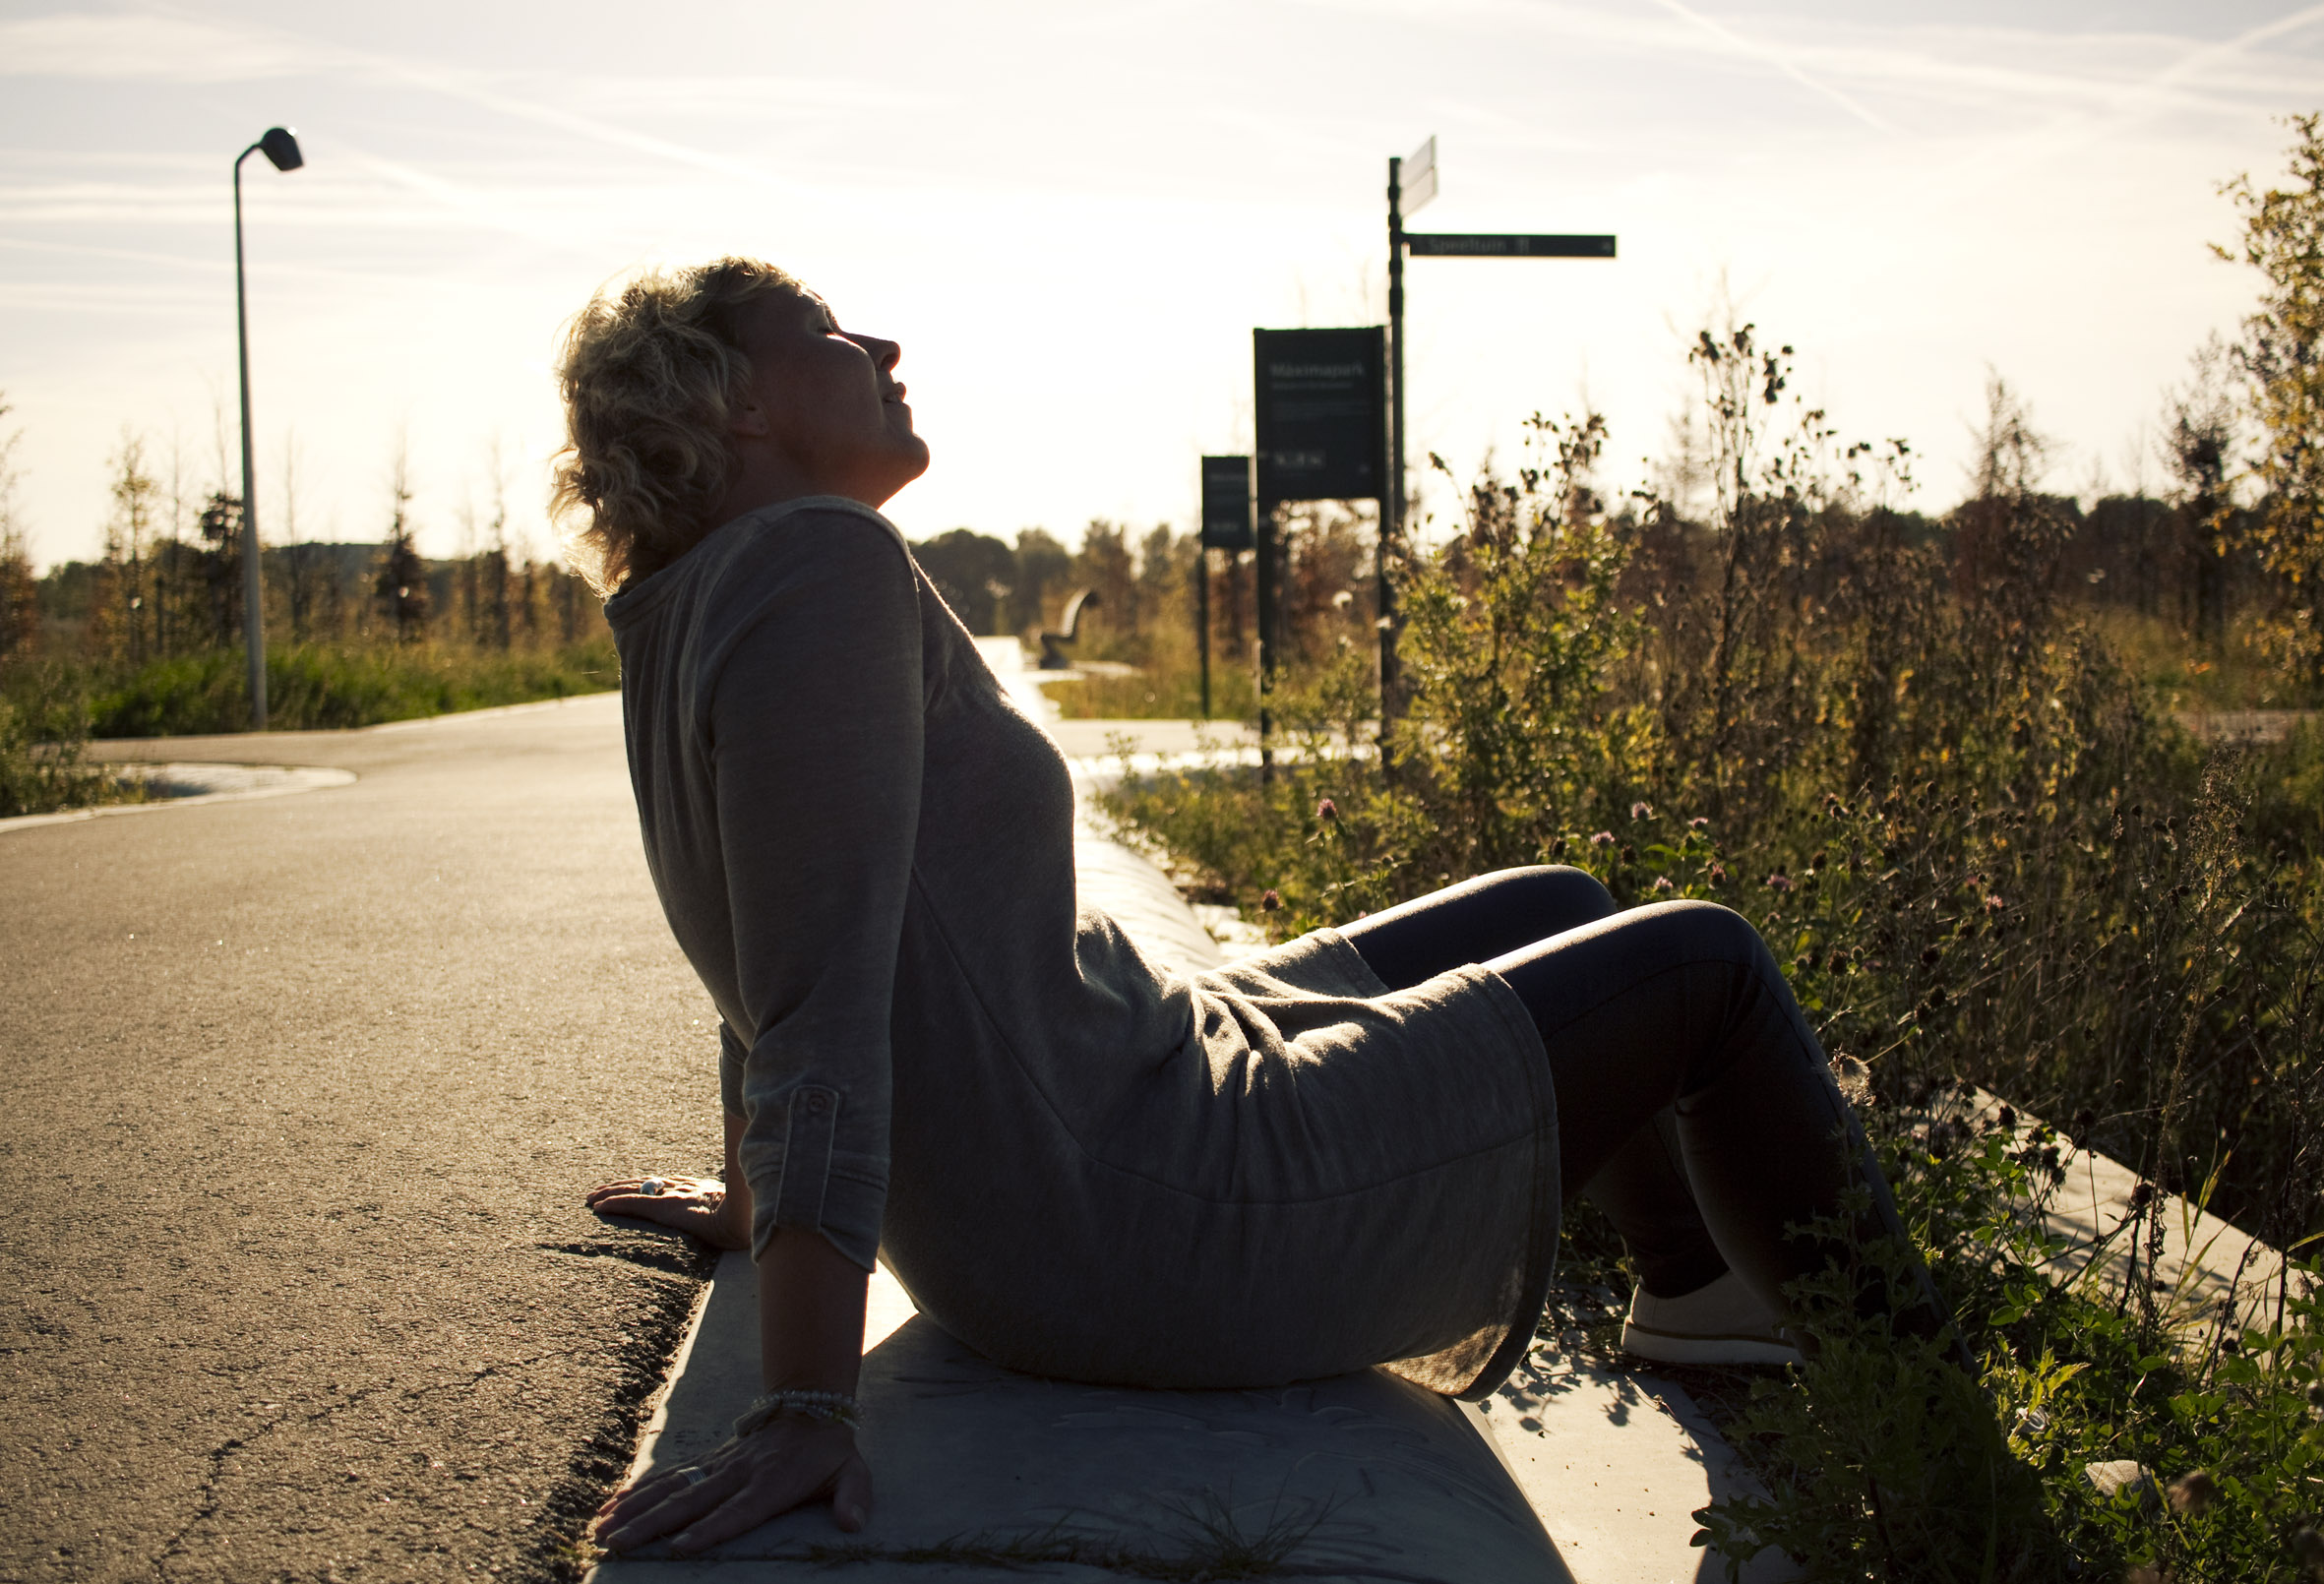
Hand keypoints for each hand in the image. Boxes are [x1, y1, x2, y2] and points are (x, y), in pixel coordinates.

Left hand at [585, 1174, 747, 1250]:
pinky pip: (634, 1203)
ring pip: (633, 1190)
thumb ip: (725, 1211)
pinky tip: (598, 1207)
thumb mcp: (735, 1212)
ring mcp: (673, 1194)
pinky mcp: (665, 1206)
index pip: (663, 1182)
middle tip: (599, 1191)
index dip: (643, 1184)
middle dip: (620, 1185)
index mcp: (699, 1187)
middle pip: (644, 1182)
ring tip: (591, 1198)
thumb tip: (729, 1223)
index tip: (629, 1186)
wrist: (747, 1218)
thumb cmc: (748, 1219)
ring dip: (609, 1193)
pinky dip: (614, 1204)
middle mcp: (683, 1186)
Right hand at [591, 1416, 870, 1553]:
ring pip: (671, 1488)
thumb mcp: (852, 1473)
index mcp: (771, 1483)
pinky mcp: (707, 1460)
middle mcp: (738, 1474)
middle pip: (690, 1502)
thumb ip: (854, 1498)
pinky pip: (669, 1476)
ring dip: (634, 1510)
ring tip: (601, 1530)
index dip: (709, 1530)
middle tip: (617, 1544)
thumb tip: (855, 1525)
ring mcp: (718, 1465)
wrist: (810, 1405)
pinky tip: (611, 1506)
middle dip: (651, 1525)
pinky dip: (638, 1491)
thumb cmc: (829, 1451)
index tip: (680, 1549)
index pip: (737, 1511)